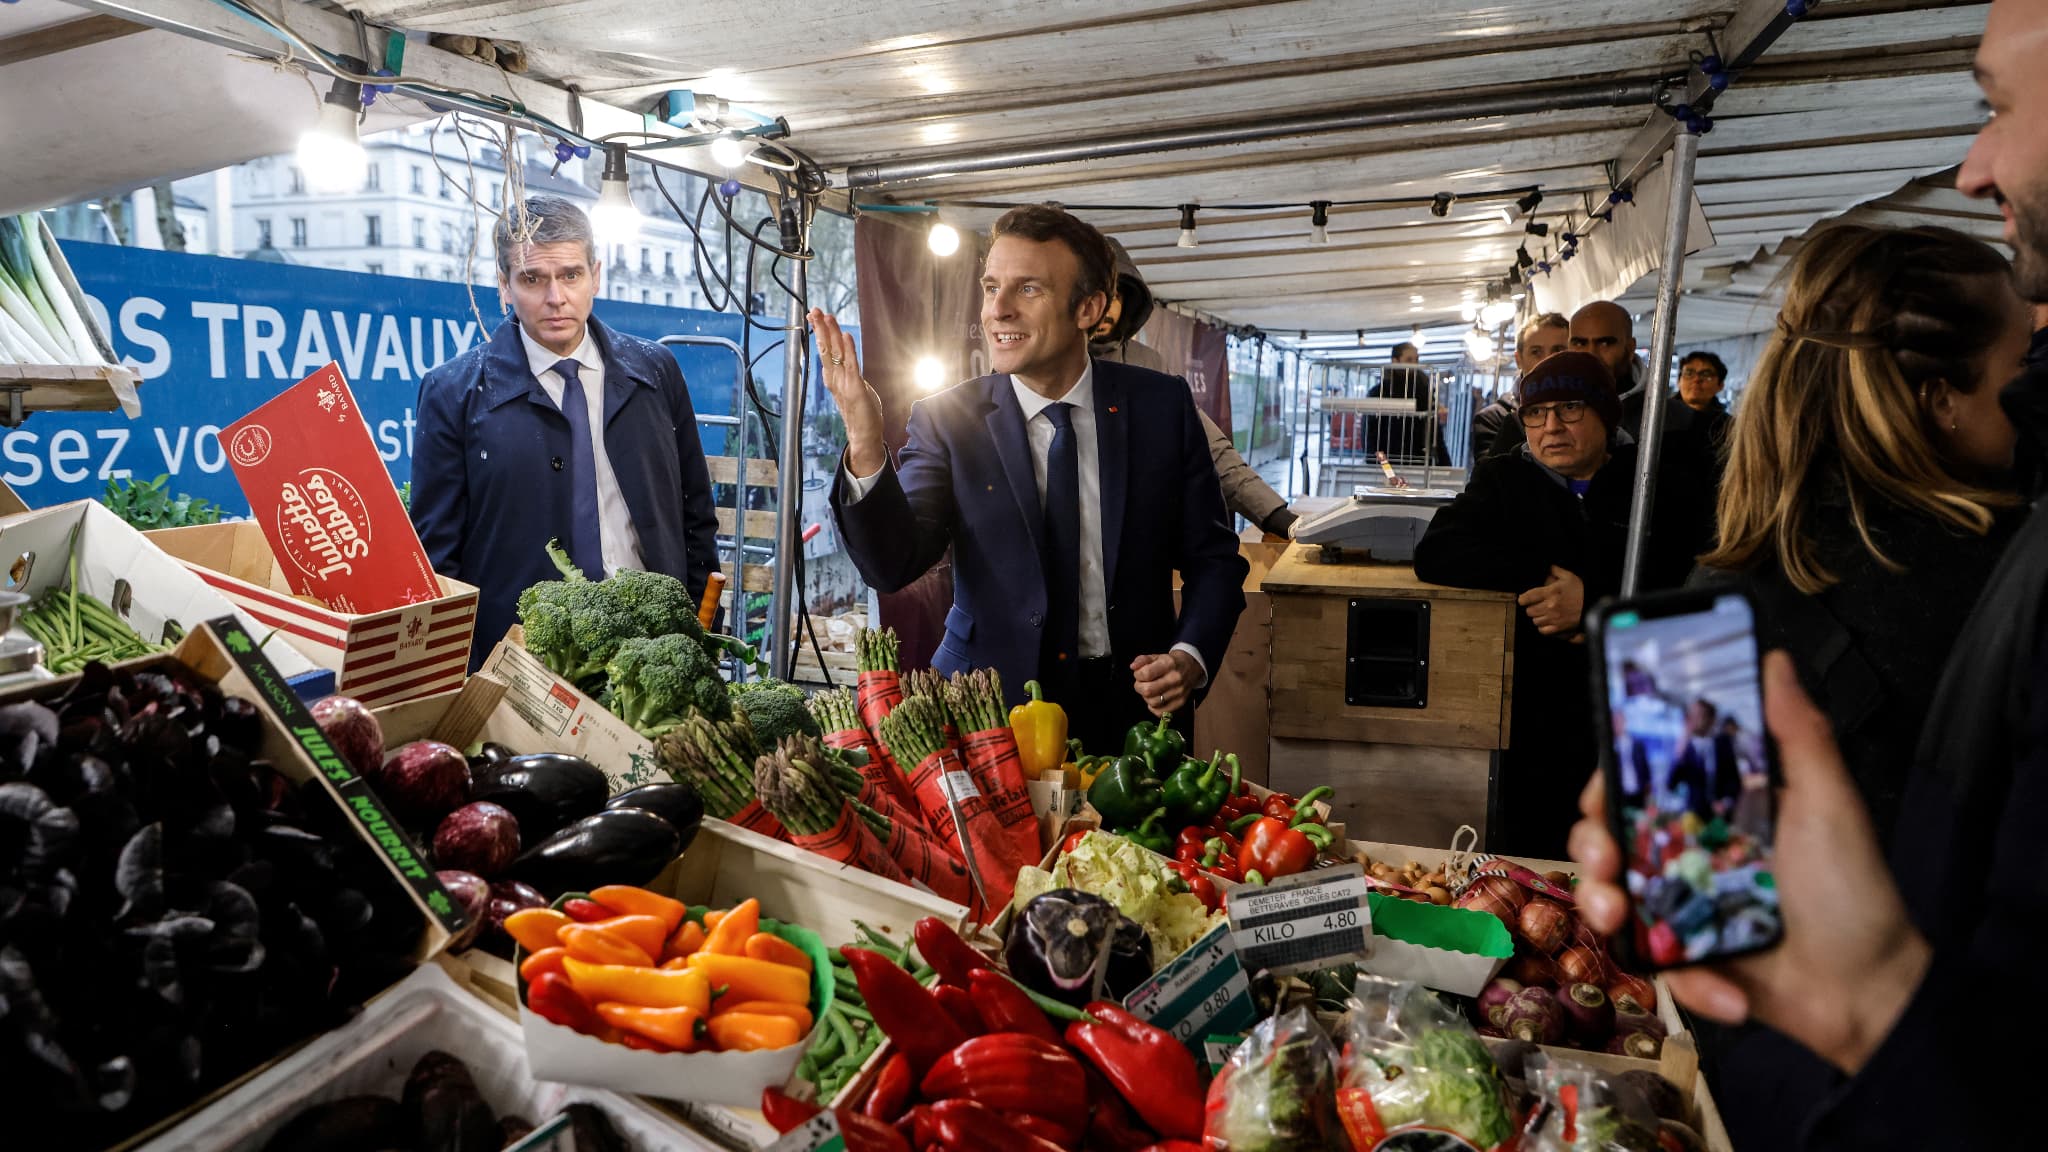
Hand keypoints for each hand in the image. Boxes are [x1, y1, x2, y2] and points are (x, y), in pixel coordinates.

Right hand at [809, 308, 887, 476]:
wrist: (864, 436)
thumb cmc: (861, 413)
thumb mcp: (854, 389)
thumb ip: (849, 375)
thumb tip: (848, 364)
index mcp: (833, 377)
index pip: (824, 350)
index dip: (820, 332)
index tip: (815, 316)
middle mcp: (834, 378)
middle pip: (825, 348)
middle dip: (820, 328)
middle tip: (814, 310)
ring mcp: (843, 383)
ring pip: (835, 353)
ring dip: (831, 334)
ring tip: (827, 316)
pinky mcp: (855, 388)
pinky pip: (851, 365)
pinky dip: (848, 350)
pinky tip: (845, 335)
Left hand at [1131, 650, 1199, 716]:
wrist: (1191, 667)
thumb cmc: (1170, 662)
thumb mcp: (1156, 656)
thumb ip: (1142, 660)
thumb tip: (1133, 667)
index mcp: (1168, 664)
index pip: (1146, 674)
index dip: (1138, 675)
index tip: (1139, 674)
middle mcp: (1175, 679)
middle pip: (1148, 690)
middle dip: (1139, 687)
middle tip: (1141, 683)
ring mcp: (1179, 692)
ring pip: (1153, 702)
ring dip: (1146, 697)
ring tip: (1148, 690)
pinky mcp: (1180, 702)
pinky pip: (1161, 712)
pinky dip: (1153, 707)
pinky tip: (1154, 698)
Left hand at [1516, 566, 1584, 634]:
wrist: (1594, 605)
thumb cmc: (1581, 591)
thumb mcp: (1569, 577)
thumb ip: (1555, 571)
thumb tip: (1547, 568)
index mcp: (1551, 592)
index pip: (1528, 597)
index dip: (1523, 599)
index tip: (1523, 599)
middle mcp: (1550, 606)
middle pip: (1529, 611)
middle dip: (1531, 608)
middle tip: (1537, 605)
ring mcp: (1554, 618)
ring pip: (1535, 621)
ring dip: (1537, 617)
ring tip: (1543, 613)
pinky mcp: (1559, 628)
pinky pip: (1542, 630)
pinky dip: (1543, 627)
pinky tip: (1547, 622)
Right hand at [1567, 652, 1930, 1074]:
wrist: (1869, 993)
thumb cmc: (1855, 894)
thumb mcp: (1830, 804)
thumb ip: (1798, 734)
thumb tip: (1775, 663)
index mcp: (1714, 810)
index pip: (1639, 782)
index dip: (1608, 780)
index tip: (1602, 787)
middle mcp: (1688, 854)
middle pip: (1607, 835)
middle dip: (1590, 845)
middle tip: (1606, 861)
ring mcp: (1682, 908)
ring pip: (1610, 896)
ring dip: (1604, 907)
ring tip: (1624, 920)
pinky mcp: (1686, 961)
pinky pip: (1653, 963)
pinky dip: (1684, 979)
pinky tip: (1726, 988)